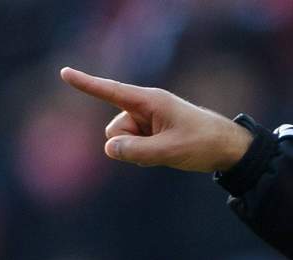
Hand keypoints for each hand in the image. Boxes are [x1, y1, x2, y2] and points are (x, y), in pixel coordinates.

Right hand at [59, 66, 253, 171]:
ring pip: (123, 142)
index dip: (87, 84)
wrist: (228, 148)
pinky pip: (134, 148)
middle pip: (114, 130)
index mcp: (149, 101)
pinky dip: (144, 154)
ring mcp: (147, 121)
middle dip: (128, 145)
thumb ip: (138, 151)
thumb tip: (109, 149)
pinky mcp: (150, 132)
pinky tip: (166, 153)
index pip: (111, 91)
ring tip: (168, 150)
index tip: (64, 72)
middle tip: (161, 148)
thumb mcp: (170, 151)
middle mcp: (144, 107)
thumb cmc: (203, 143)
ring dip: (138, 152)